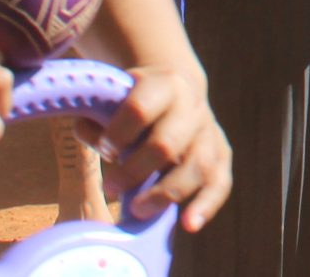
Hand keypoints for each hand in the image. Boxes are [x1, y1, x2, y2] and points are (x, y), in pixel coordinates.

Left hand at [85, 64, 232, 232]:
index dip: (117, 134)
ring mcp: (209, 131)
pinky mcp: (220, 154)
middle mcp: (191, 106)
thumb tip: (88, 131)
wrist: (176, 90)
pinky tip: (189, 225)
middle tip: (111, 187)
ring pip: (197, 165)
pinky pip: (221, 182)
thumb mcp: (116, 97)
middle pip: (167, 144)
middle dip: (135, 171)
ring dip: (166, 193)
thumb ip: (98, 116)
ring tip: (138, 211)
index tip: (104, 149)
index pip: (140, 109)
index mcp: (164, 84)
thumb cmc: (135, 101)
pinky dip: (206, 205)